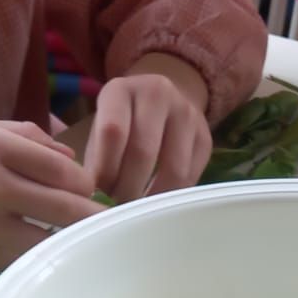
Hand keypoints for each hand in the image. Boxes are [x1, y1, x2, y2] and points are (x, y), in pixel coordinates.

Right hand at [0, 119, 98, 270]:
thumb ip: (27, 138)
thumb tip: (72, 158)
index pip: (67, 171)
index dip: (87, 185)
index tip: (90, 192)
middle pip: (69, 210)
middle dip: (91, 218)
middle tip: (102, 223)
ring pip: (50, 242)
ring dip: (65, 241)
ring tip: (73, 239)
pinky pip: (21, 259)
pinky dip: (33, 254)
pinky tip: (34, 249)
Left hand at [86, 57, 212, 201]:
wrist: (162, 101)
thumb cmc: (122, 124)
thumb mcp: (99, 130)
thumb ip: (95, 160)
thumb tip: (92, 200)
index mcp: (120, 90)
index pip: (113, 131)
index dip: (106, 169)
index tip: (100, 191)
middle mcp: (157, 94)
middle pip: (143, 152)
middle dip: (128, 188)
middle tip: (119, 205)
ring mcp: (186, 114)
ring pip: (172, 169)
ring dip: (153, 197)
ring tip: (138, 206)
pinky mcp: (206, 137)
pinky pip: (190, 177)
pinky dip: (171, 196)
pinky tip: (156, 199)